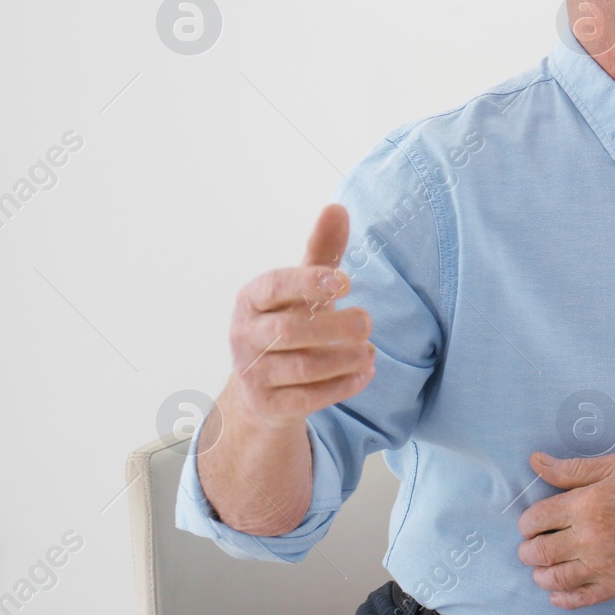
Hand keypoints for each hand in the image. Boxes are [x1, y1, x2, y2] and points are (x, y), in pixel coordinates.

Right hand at [222, 204, 375, 437]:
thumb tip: (336, 207)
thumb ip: (322, 253)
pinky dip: (341, 386)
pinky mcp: (267, 406)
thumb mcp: (303, 290)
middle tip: (367, 322)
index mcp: (252, 299)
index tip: (344, 282)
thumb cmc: (289, 324)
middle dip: (335, 327)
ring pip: (301, 368)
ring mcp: (252, 374)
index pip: (275, 286)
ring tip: (370, 350)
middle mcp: (244, 335)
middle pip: (290, 331)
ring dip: (343, 359)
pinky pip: (307, 399)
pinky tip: (366, 373)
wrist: (263, 388)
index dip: (308, 282)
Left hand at [518, 451, 614, 608]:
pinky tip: (558, 592)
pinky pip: (581, 599)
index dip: (527, 522)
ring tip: (543, 566)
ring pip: (554, 578)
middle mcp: (590, 538)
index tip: (532, 522)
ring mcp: (604, 565)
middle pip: (539, 552)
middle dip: (528, 549)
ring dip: (540, 574)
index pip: (536, 519)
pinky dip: (562, 598)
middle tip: (532, 545)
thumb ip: (572, 469)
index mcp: (586, 505)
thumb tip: (536, 461)